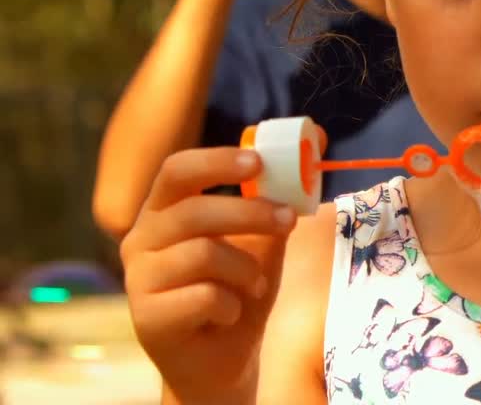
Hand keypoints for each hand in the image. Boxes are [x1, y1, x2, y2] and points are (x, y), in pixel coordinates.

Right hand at [120, 148, 297, 400]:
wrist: (222, 358)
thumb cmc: (238, 289)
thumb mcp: (262, 242)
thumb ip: (274, 203)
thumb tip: (316, 148)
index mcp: (164, 211)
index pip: (177, 170)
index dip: (216, 162)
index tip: (258, 162)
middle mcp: (142, 239)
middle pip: (193, 210)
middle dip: (250, 213)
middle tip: (287, 220)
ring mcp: (138, 278)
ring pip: (203, 254)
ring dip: (245, 270)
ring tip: (253, 285)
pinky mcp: (146, 316)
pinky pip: (204, 296)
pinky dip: (232, 305)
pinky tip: (229, 315)